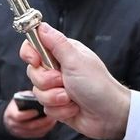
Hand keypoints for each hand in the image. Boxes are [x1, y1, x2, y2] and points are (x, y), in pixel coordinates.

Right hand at [2, 99, 55, 139]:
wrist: (10, 116)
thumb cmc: (17, 105)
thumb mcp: (19, 98)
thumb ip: (27, 96)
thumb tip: (39, 97)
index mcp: (10, 114)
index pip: (18, 116)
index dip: (28, 114)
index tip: (37, 111)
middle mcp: (14, 125)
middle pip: (29, 126)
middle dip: (41, 121)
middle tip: (50, 115)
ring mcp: (20, 132)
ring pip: (35, 131)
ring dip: (46, 125)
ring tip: (53, 118)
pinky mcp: (27, 135)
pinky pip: (38, 134)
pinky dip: (46, 129)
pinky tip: (52, 123)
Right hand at [19, 24, 131, 139]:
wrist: (110, 115)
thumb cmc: (98, 85)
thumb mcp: (75, 61)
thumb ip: (56, 43)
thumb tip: (41, 25)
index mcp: (62, 52)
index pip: (34, 45)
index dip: (30, 53)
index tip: (35, 60)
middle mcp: (58, 68)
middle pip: (33, 71)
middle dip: (47, 81)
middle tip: (63, 81)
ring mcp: (57, 87)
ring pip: (37, 92)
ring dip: (55, 98)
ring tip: (71, 98)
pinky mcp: (57, 104)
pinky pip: (46, 107)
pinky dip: (60, 110)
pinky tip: (74, 108)